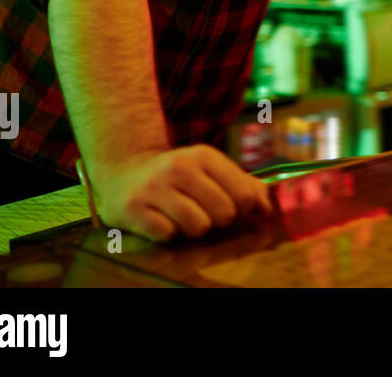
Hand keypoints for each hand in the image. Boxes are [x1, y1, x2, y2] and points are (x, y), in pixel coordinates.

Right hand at [90, 145, 272, 242]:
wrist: (124, 172)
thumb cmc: (178, 176)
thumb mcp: (210, 170)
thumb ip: (243, 185)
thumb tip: (267, 210)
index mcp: (204, 156)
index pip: (245, 195)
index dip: (245, 209)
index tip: (235, 208)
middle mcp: (180, 167)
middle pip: (225, 213)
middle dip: (219, 220)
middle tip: (204, 212)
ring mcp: (155, 187)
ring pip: (199, 226)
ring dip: (194, 229)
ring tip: (183, 217)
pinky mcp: (134, 208)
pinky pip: (169, 234)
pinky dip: (169, 233)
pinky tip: (161, 219)